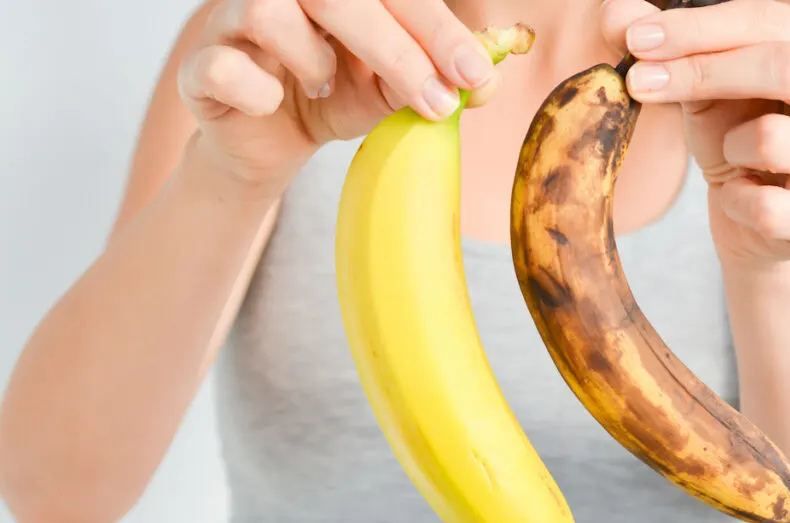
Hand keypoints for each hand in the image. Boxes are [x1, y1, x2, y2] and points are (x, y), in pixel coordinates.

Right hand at [177, 0, 500, 192]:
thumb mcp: (390, 91)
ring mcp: (233, 19)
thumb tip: (486, 82)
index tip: (477, 76)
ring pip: (269, 12)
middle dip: (399, 52)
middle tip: (441, 103)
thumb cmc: (332, 97)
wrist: (270, 141)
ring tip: (325, 83)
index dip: (437, 31)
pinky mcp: (201, 65)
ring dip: (313, 58)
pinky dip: (255, 90)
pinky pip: (222, 66)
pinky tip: (273, 101)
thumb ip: (431, 79)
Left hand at [601, 0, 789, 265]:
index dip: (698, 28)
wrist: (765, 229)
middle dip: (704, 71)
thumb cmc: (740, 150)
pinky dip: (736, 203)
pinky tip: (742, 199)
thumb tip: (619, 14)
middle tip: (640, 82)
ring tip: (733, 158)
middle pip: (787, 65)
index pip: (769, 21)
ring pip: (773, 140)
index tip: (637, 39)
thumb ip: (673, 54)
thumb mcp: (706, 94)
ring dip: (729, 149)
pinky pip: (768, 207)